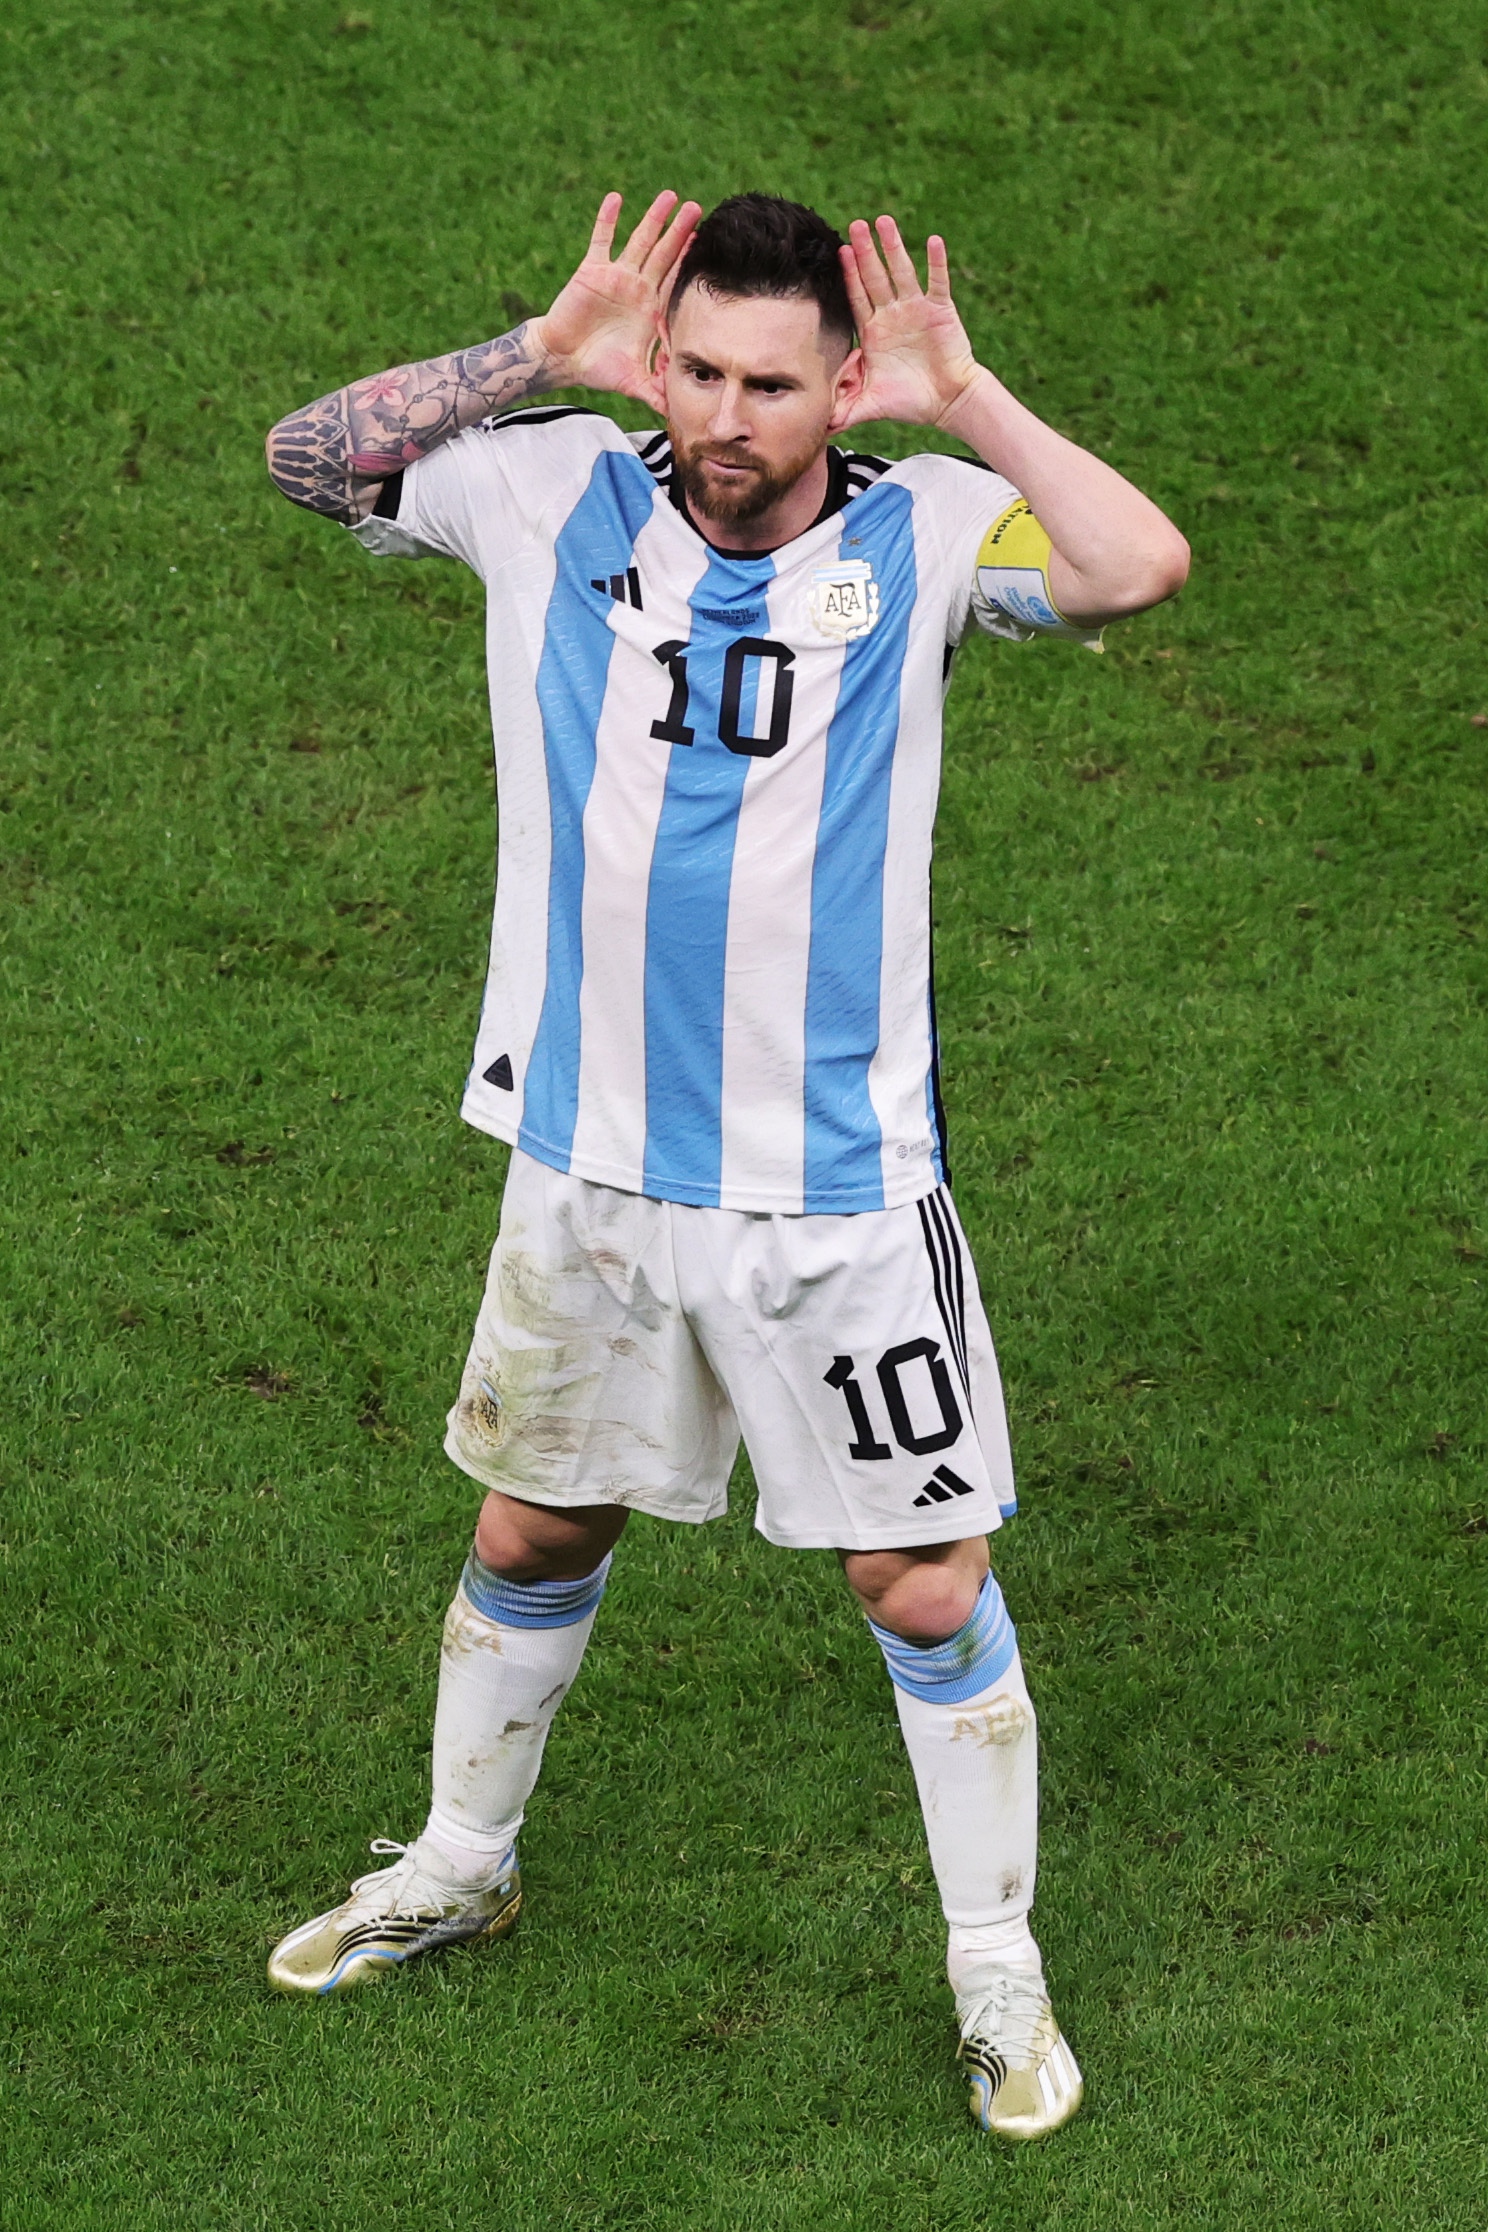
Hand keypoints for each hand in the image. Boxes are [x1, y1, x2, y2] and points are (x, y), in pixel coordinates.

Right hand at [533, 190, 700, 407]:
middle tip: (698, 208)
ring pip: (639, 241)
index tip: (709, 245)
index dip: (690, 264)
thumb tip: (680, 415)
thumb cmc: (599, 368)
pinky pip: (601, 240)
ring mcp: (616, 276)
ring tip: (669, 196)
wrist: (564, 358)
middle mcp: (637, 287)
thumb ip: (657, 393)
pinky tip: (616, 198)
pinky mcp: (592, 270)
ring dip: (653, 219)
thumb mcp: (633, 382)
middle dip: (680, 232)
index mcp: (650, 309)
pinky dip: (607, 219)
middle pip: (664, 254)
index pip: (676, 281)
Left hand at [833, 217, 982, 429]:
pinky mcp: (941, 311)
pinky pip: (937, 282)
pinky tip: (933, 241)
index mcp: (875, 331)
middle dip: (865, 252)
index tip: (839, 252)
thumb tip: (818, 426)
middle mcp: (893, 314)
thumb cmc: (910, 402)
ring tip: (884, 222)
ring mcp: (917, 309)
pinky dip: (936, 262)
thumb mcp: (871, 405)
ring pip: (902, 272)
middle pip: (875, 277)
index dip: (849, 275)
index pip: (857, 297)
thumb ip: (845, 410)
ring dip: (894, 247)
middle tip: (855, 225)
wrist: (947, 403)